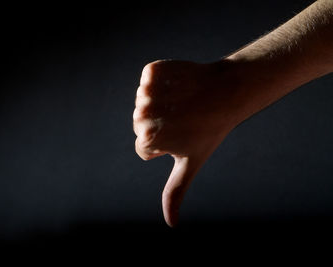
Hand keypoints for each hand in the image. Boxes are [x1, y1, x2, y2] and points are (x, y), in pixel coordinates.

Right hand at [134, 59, 239, 226]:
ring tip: (183, 102)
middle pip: (141, 123)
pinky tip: (180, 85)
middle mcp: (142, 115)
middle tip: (185, 119)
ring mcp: (146, 91)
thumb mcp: (190, 163)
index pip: (144, 147)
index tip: (184, 135)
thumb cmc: (210, 132)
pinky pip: (149, 79)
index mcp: (147, 140)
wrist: (228, 93)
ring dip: (161, 102)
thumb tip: (171, 224)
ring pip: (144, 101)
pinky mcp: (152, 70)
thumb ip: (175, 191)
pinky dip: (162, 80)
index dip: (165, 144)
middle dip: (160, 123)